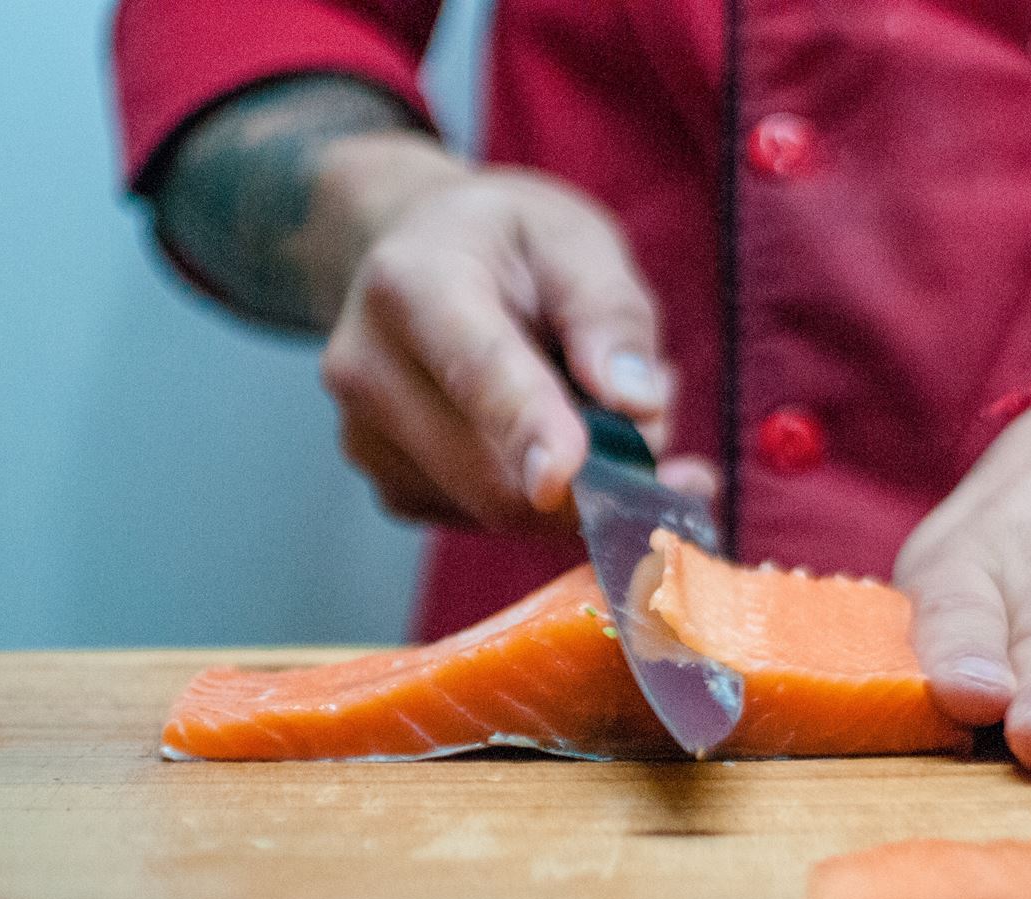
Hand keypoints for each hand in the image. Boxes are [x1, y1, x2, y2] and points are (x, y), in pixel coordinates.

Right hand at [310, 134, 713, 528]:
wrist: (422, 259)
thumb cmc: (508, 246)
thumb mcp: (575, 240)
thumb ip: (609, 312)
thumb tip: (637, 404)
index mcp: (412, 285)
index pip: (476, 370)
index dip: (526, 427)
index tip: (567, 473)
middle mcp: (369, 369)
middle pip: (492, 474)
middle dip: (597, 474)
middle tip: (661, 427)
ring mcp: (368, 441)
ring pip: (503, 511)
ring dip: (581, 486)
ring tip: (601, 407)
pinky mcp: (396, 492)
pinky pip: (495, 525)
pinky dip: (552, 503)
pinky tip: (561, 440)